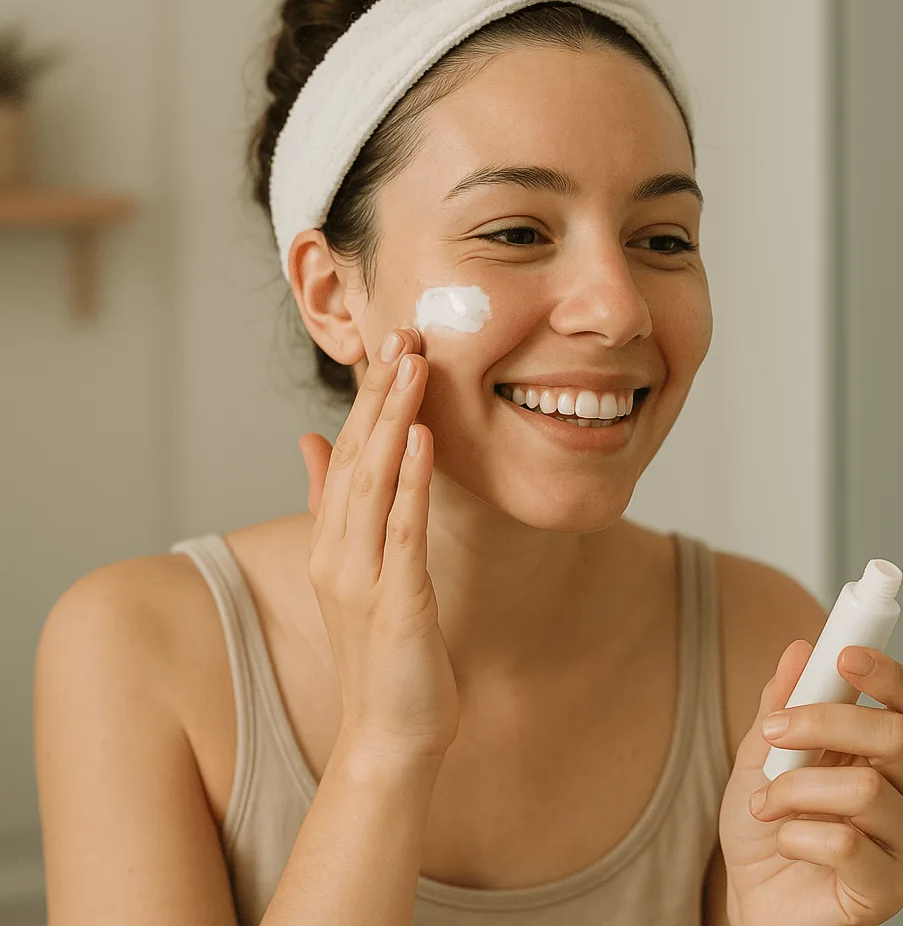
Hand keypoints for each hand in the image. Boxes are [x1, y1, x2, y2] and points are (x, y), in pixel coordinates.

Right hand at [298, 327, 458, 763]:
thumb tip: (313, 440)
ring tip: (413, 366)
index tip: (390, 347)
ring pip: (374, 482)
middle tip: (404, 333)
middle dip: (380, 393)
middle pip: (357, 456)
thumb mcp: (353, 571)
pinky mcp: (394, 601)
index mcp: (332, 542)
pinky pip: (403, 530)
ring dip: (393, 421)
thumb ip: (331, 505)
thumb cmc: (381, 653)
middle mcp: (337, 552)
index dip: (368, 399)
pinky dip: (413, 482)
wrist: (388, 735)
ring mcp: (361, 577)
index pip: (348, 454)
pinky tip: (424, 439)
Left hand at [718, 639, 902, 925]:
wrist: (751, 896)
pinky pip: (849, 844)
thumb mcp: (762, 752)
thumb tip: (798, 650)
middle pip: (897, 736)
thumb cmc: (766, 825)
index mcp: (887, 753)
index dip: (892, 675)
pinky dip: (798, 834)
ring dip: (795, 788)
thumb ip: (781, 703)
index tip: (844, 655)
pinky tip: (785, 841)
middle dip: (824, 722)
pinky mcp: (887, 889)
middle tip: (775, 733)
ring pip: (866, 789)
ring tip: (767, 803)